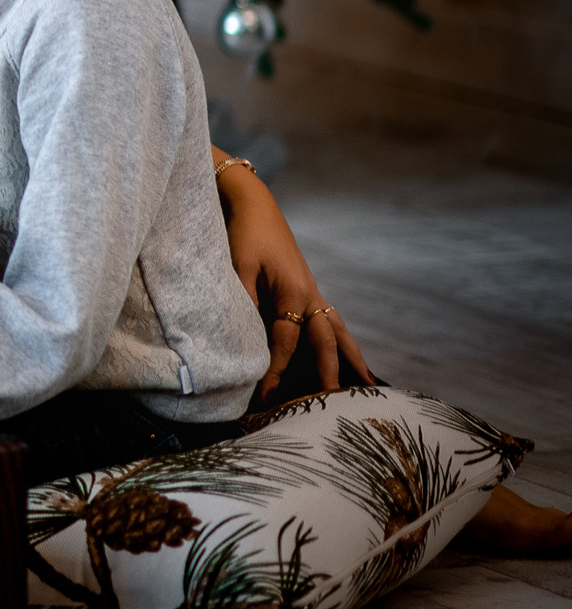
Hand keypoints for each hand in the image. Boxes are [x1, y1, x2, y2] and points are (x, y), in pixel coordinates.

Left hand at [214, 156, 376, 401]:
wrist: (255, 207)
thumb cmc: (244, 235)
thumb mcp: (238, 265)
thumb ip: (244, 299)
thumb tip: (243, 336)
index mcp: (293, 292)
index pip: (286, 341)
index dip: (276, 369)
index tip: (266, 394)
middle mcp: (310, 296)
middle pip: (325, 342)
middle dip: (330, 372)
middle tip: (334, 401)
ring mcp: (314, 294)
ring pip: (338, 332)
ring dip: (351, 358)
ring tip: (369, 385)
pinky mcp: (309, 291)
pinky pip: (332, 322)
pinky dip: (343, 342)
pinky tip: (349, 357)